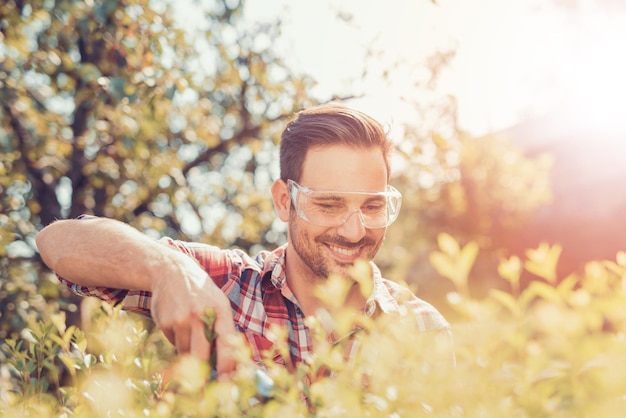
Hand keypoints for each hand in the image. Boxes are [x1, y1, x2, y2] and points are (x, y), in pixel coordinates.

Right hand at [149, 251, 236, 377]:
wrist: (172, 271)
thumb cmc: (202, 293)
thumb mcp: (218, 303)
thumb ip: (223, 329)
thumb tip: (229, 364)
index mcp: (220, 309)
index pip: (226, 342)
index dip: (228, 364)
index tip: (227, 381)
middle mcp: (201, 314)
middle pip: (202, 355)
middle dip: (202, 374)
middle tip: (203, 386)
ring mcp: (181, 318)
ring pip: (187, 352)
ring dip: (190, 352)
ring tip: (191, 330)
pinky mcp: (166, 322)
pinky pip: (174, 344)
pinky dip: (178, 341)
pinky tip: (178, 322)